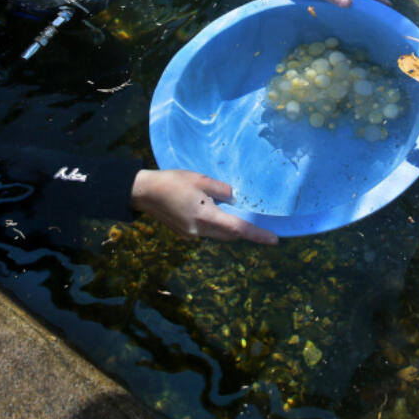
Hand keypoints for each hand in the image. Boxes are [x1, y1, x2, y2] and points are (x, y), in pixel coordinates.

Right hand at [131, 170, 277, 244]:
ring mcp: (191, 234)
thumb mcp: (200, 179)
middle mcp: (199, 230)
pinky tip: (211, 210)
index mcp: (205, 216)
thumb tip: (233, 198)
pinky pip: (207, 231)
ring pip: (218, 234)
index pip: (238, 229)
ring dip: (229, 227)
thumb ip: (221, 189)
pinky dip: (215, 224)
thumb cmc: (172, 182)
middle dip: (244, 231)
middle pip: (229, 234)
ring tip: (236, 215)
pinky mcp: (185, 233)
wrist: (143, 192)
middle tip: (261, 226)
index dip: (257, 234)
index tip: (274, 240)